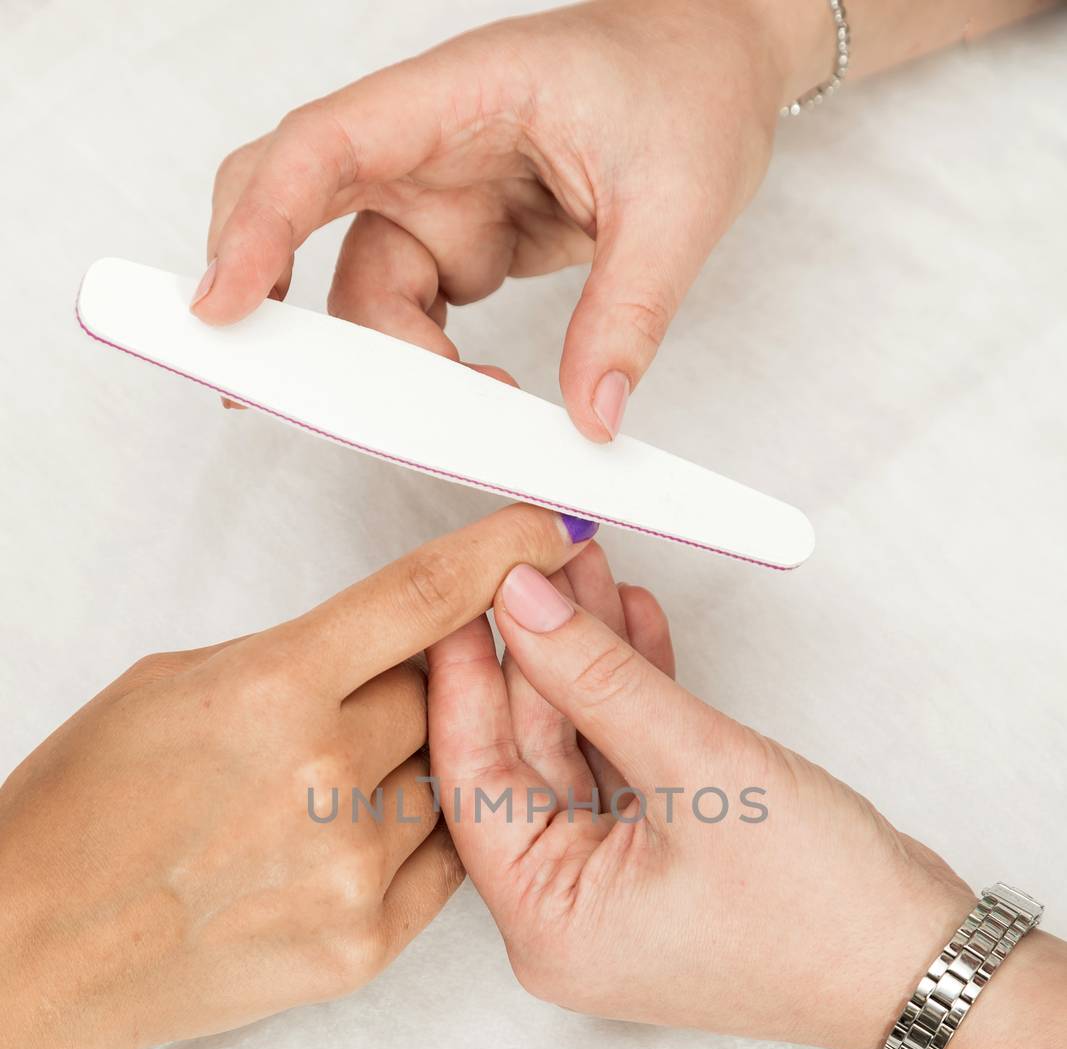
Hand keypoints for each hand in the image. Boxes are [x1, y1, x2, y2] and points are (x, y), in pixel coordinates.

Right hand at [0, 505, 588, 1048]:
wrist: (45, 950)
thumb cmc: (86, 815)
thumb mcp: (172, 687)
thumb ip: (288, 660)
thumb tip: (375, 649)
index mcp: (271, 687)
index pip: (420, 597)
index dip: (497, 554)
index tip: (544, 533)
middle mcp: (324, 772)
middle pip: (442, 695)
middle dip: (412, 692)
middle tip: (351, 712)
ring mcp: (353, 863)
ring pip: (448, 778)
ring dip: (404, 773)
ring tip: (320, 794)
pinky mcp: (367, 938)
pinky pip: (443, 860)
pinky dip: (415, 838)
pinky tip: (353, 835)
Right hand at [193, 0, 823, 436]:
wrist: (719, 63)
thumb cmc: (689, 83)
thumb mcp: (679, 205)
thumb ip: (629, 314)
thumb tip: (590, 416)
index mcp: (460, 96)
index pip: (323, 149)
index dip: (257, 223)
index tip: (222, 304)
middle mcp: (428, 145)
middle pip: (299, 212)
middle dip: (268, 294)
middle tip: (267, 384)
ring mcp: (438, 196)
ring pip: (365, 292)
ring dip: (394, 363)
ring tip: (476, 406)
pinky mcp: (461, 241)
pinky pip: (412, 313)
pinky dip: (426, 364)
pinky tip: (476, 392)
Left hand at [427, 543, 974, 1048]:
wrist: (919, 958)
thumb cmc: (818, 911)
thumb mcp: (696, 768)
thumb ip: (598, 677)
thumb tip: (524, 603)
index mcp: (545, 922)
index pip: (471, 779)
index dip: (464, 677)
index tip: (463, 596)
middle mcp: (563, 911)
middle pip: (520, 758)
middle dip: (537, 655)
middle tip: (537, 565)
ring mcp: (611, 885)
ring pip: (572, 751)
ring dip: (586, 664)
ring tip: (587, 572)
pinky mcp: (655, 857)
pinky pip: (619, 763)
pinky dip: (628, 699)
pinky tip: (630, 625)